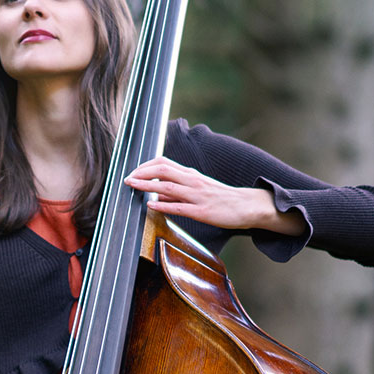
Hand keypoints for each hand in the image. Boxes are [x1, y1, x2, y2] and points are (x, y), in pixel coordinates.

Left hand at [124, 157, 302, 234]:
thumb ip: (181, 185)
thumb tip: (158, 190)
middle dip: (141, 172)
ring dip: (146, 185)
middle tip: (126, 178)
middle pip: (162, 170)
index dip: (145, 165)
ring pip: (167, 186)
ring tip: (131, 185)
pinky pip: (179, 207)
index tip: (132, 171)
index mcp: (191, 174)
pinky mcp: (201, 211)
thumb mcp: (200, 186)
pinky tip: (150, 205)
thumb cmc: (222, 197)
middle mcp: (192, 181)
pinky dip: (163, 205)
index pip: (164, 162)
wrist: (247, 205)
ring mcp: (196, 196)